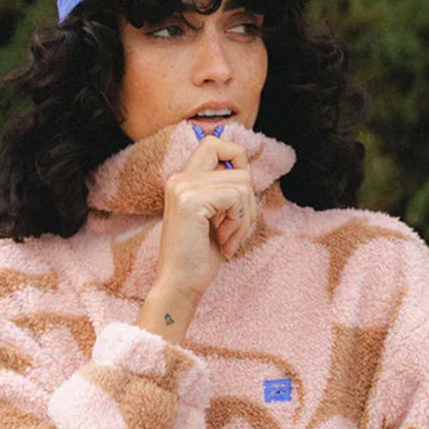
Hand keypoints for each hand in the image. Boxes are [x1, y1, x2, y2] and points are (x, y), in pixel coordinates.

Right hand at [158, 134, 256, 300]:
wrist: (179, 285)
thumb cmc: (198, 258)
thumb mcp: (214, 218)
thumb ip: (224, 192)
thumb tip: (248, 172)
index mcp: (183, 181)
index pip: (215, 143)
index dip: (237, 158)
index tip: (239, 195)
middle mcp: (180, 179)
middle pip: (238, 167)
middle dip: (248, 200)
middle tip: (236, 227)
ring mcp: (184, 188)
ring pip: (243, 184)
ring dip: (245, 218)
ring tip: (228, 239)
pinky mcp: (191, 201)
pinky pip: (237, 199)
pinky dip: (239, 224)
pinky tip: (225, 243)